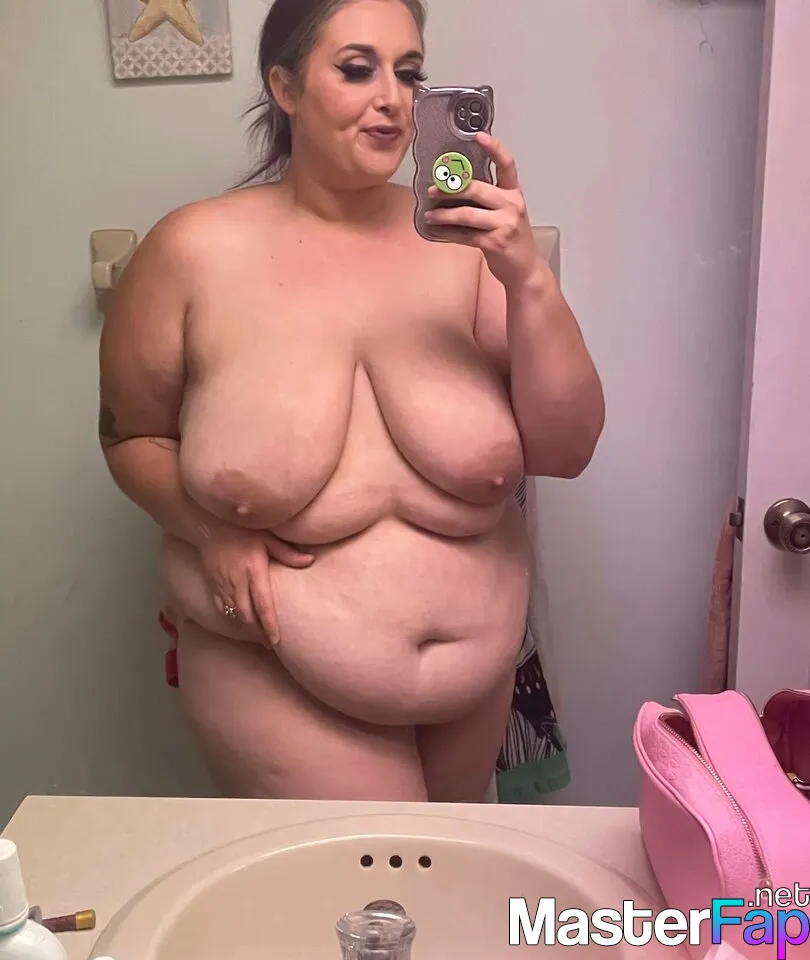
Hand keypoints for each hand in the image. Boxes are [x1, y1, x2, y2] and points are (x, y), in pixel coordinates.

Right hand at [197, 524, 313, 646]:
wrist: (210, 526)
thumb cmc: (244, 530)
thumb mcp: (268, 538)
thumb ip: (288, 553)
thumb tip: (311, 560)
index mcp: (254, 571)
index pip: (263, 605)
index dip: (269, 626)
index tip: (276, 641)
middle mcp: (237, 582)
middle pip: (247, 616)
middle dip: (258, 632)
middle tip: (271, 642)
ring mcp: (222, 586)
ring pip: (234, 615)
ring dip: (246, 627)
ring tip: (259, 636)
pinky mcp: (212, 586)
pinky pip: (221, 608)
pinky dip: (232, 618)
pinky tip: (241, 622)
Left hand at [424, 132, 540, 291]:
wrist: (525, 268)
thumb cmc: (512, 238)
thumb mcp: (506, 213)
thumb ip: (488, 199)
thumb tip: (454, 188)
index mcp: (514, 193)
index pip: (507, 164)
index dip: (494, 148)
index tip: (479, 136)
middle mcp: (512, 205)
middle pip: (477, 189)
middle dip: (450, 189)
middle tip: (432, 191)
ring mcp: (505, 224)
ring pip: (467, 214)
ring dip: (444, 215)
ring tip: (430, 216)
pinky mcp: (495, 243)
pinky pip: (465, 235)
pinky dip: (448, 234)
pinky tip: (437, 232)